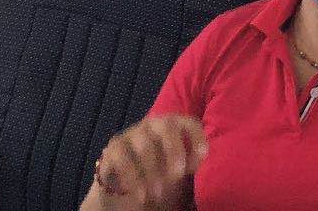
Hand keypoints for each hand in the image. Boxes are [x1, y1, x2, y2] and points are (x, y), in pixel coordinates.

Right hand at [92, 115, 206, 207]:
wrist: (128, 184)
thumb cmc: (163, 171)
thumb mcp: (181, 166)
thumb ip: (193, 159)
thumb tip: (204, 158)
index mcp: (174, 124)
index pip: (190, 123)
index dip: (197, 137)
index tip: (203, 156)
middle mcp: (153, 123)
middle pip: (167, 126)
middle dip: (175, 150)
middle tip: (177, 174)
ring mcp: (131, 133)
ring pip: (145, 145)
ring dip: (153, 171)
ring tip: (158, 193)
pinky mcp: (112, 149)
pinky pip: (122, 159)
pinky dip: (133, 179)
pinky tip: (141, 195)